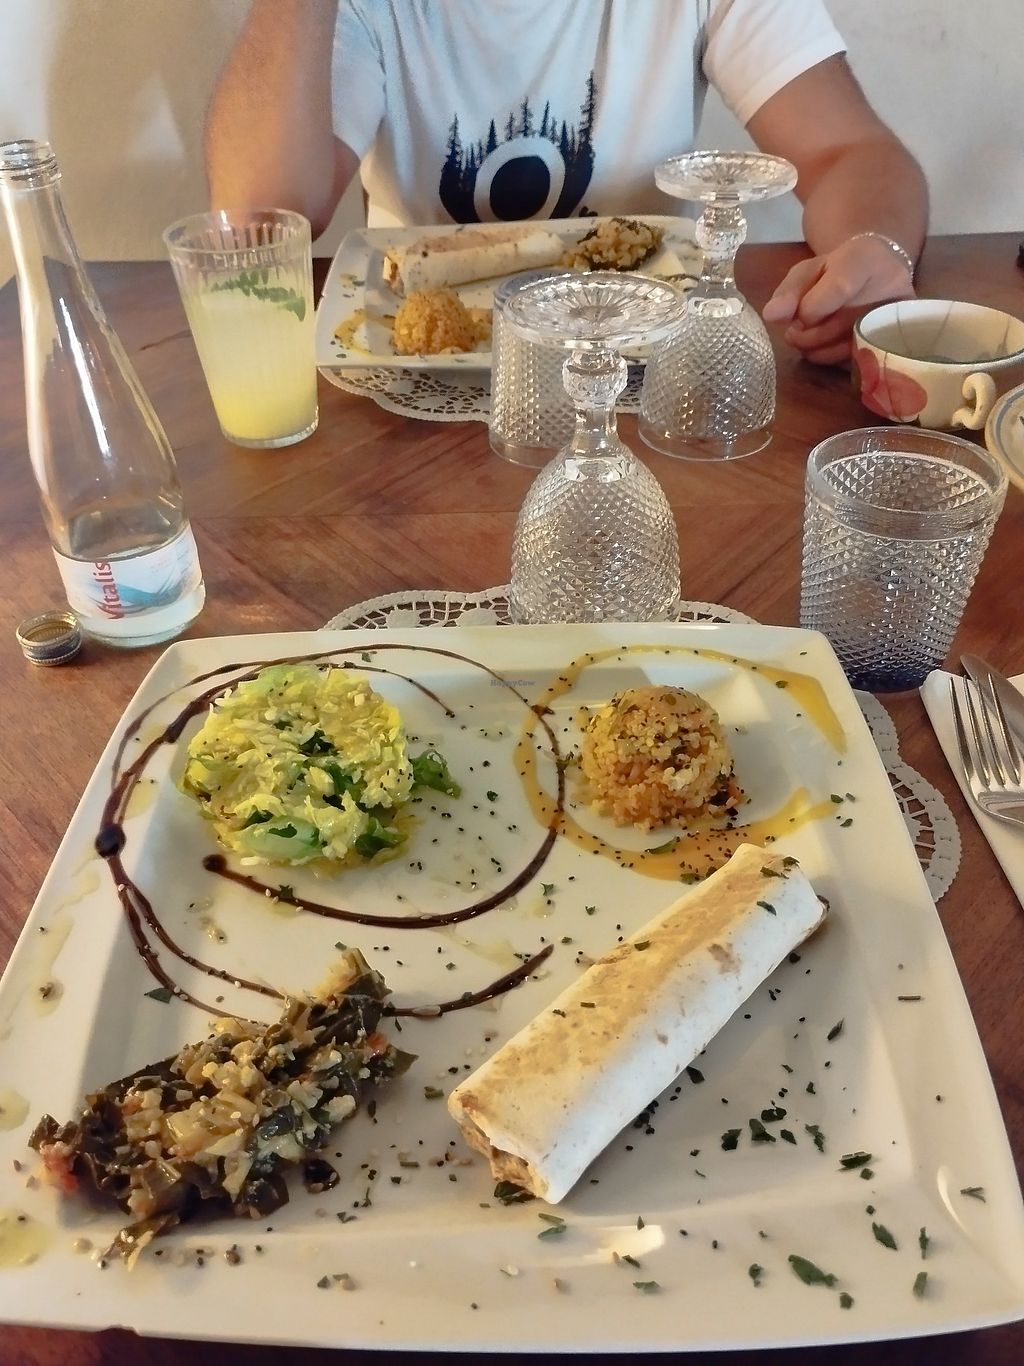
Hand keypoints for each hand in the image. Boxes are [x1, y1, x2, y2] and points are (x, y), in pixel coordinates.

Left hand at [763, 235, 915, 365]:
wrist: (880, 272)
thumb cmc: (838, 270)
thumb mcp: (809, 270)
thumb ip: (789, 291)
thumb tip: (772, 315)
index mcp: (866, 259)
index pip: (840, 286)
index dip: (811, 309)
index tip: (799, 318)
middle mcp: (891, 286)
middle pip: (840, 323)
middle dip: (808, 333)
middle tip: (795, 330)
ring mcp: (898, 316)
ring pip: (848, 346)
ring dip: (817, 349)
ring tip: (809, 334)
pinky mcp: (897, 341)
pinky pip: (856, 361)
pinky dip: (834, 357)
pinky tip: (828, 343)